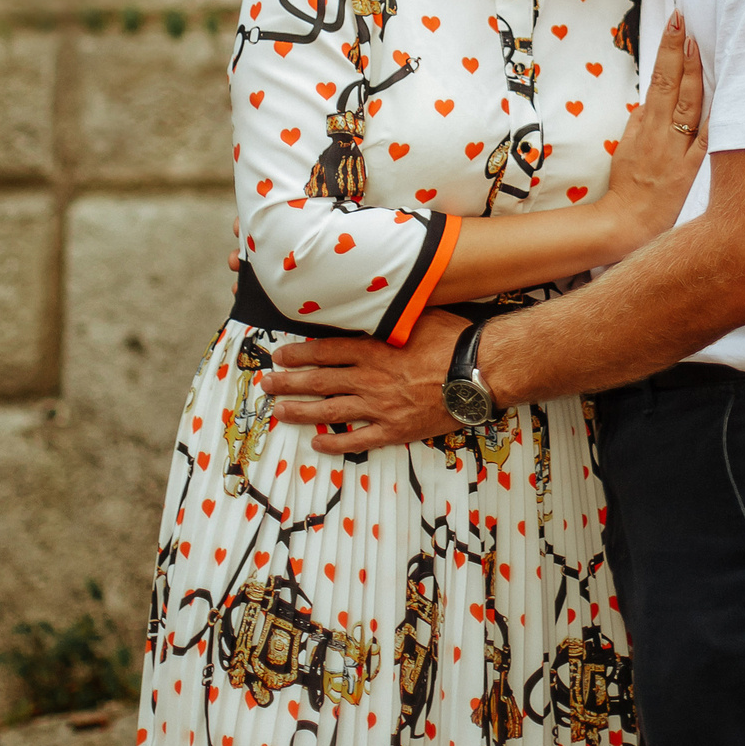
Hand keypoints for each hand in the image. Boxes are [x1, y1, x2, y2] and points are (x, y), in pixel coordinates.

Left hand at [261, 310, 466, 451]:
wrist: (478, 372)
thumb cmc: (452, 340)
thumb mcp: (418, 315)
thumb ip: (390, 316)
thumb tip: (372, 303)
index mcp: (372, 349)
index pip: (325, 351)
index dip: (299, 355)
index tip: (280, 356)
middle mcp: (369, 378)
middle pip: (319, 381)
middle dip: (288, 382)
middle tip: (266, 384)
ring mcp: (379, 406)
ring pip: (330, 411)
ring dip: (300, 412)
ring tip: (278, 412)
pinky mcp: (394, 429)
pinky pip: (358, 439)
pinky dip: (336, 442)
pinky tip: (318, 443)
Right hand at [597, 13, 706, 252]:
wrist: (629, 223)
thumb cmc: (628, 185)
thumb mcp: (625, 147)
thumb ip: (640, 122)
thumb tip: (652, 99)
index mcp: (645, 125)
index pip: (658, 79)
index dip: (667, 49)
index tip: (675, 24)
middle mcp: (662, 133)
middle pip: (674, 85)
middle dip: (681, 50)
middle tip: (687, 20)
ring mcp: (679, 151)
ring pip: (690, 106)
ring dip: (696, 74)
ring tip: (700, 45)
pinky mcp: (693, 171)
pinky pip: (707, 142)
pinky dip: (716, 120)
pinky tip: (726, 97)